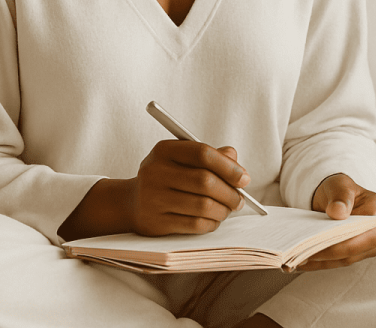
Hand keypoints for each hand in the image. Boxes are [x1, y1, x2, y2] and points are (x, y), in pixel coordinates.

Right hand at [128, 141, 250, 236]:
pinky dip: (211, 223)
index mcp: (164, 150)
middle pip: (204, 181)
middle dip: (229, 192)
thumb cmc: (166, 177)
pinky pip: (194, 225)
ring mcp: (153, 198)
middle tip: (240, 198)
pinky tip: (214, 219)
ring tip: (228, 209)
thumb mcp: (182, 158)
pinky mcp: (156, 222)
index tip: (244, 177)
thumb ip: (210, 155)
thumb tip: (234, 158)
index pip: (202, 153)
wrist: (131, 202)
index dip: (228, 166)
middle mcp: (155, 171)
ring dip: (223, 209)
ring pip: (202, 205)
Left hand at [299, 173, 375, 270]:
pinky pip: (337, 261)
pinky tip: (303, 262)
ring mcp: (368, 246)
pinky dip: (320, 262)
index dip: (339, 242)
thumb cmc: (340, 189)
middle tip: (303, 254)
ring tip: (299, 259)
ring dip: (321, 262)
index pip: (360, 233)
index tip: (317, 243)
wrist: (337, 196)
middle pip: (352, 250)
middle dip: (327, 254)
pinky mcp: (355, 254)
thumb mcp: (339, 185)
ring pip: (344, 259)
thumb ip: (341, 196)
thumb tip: (337, 212)